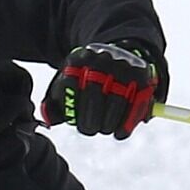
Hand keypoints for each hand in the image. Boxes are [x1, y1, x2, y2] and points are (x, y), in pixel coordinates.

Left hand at [41, 41, 162, 138]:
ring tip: (105, 129)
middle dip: (91, 118)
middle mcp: (101, 58)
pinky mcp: (141, 75)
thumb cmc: (87, 80)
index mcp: (78, 59)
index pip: (70, 84)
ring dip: (109, 123)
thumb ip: (55, 104)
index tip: (76, 123)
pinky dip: (127, 122)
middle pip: (94, 93)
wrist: (117, 56)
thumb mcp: (68, 84)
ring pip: (116, 101)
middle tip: (91, 129)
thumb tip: (48, 121)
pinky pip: (136, 103)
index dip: (73, 109)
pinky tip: (120, 132)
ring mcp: (122, 66)